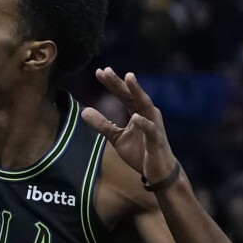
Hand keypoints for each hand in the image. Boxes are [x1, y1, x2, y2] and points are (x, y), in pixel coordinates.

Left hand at [81, 67, 177, 182]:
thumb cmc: (140, 152)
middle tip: (106, 70)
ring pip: (145, 105)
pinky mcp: (157, 140)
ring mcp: (153, 126)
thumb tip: (84, 111)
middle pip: (132, 95)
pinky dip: (144, 123)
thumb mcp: (116, 137)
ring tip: (128, 78)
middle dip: (120, 82)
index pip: (123, 95)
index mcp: (137, 113)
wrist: (159, 172)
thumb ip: (102, 124)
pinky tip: (136, 117)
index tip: (99, 72)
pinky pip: (151, 130)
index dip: (112, 84)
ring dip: (137, 92)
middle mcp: (147, 115)